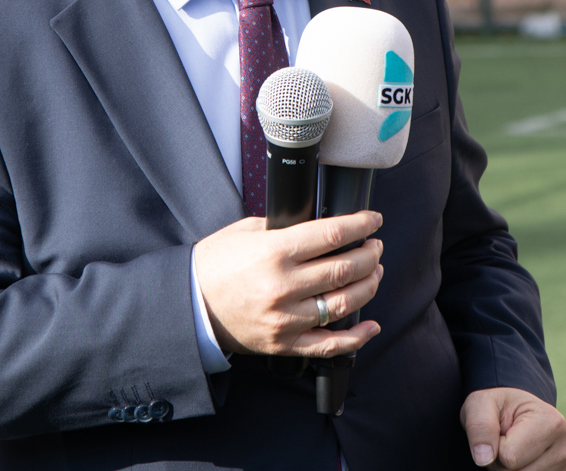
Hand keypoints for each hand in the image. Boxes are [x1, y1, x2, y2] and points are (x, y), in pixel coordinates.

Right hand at [193, 210, 383, 357]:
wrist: (190, 304)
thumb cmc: (215, 264)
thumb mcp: (247, 231)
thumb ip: (284, 227)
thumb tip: (320, 225)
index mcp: (275, 252)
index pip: (332, 234)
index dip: (361, 224)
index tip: (373, 220)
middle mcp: (284, 286)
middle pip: (345, 268)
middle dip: (369, 254)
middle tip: (375, 246)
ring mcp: (286, 318)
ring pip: (344, 303)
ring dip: (368, 286)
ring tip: (374, 273)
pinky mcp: (284, 343)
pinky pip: (330, 344)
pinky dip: (356, 336)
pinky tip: (371, 324)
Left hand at [461, 387, 565, 469]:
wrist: (517, 414)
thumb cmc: (498, 408)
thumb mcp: (481, 405)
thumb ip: (479, 426)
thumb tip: (483, 458)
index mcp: (551, 422)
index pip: (509, 457)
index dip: (494, 447)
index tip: (500, 432)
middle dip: (501, 464)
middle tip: (504, 443)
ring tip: (514, 451)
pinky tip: (524, 462)